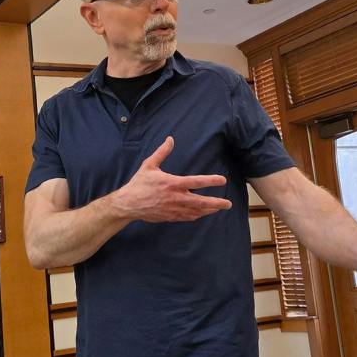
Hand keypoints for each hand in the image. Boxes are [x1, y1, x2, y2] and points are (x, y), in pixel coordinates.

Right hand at [112, 137, 231, 222]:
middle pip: (201, 201)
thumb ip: (162, 152)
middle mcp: (175, 197)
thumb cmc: (139, 184)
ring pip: (197, 211)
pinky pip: (188, 217)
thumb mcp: (149, 165)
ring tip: (220, 207)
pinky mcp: (171, 216)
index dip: (211, 180)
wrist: (127, 204)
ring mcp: (174, 209)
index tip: (222, 180)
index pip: (196, 182)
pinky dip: (198, 215)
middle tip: (228, 203)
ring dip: (210, 210)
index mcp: (172, 183)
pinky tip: (204, 212)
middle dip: (217, 203)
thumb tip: (170, 139)